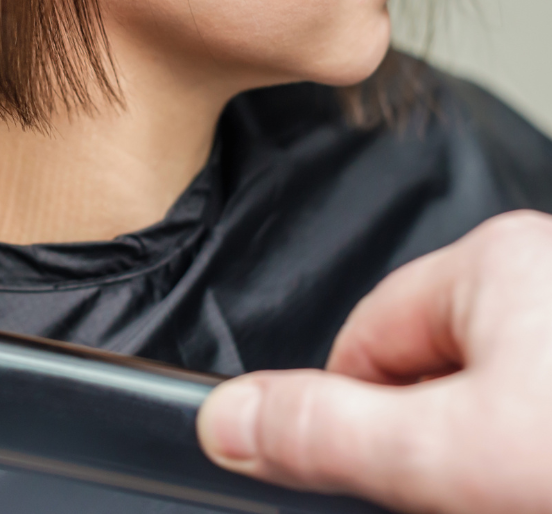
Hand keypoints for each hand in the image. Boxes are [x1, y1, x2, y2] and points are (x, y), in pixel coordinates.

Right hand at [197, 210, 551, 513]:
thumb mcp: (456, 455)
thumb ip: (332, 433)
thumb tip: (226, 419)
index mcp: (494, 256)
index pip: (367, 336)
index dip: (364, 421)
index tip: (389, 479)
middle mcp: (542, 271)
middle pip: (430, 370)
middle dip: (440, 443)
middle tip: (479, 494)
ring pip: (492, 398)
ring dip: (494, 455)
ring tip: (522, 488)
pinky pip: (536, 406)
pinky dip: (532, 453)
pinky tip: (541, 483)